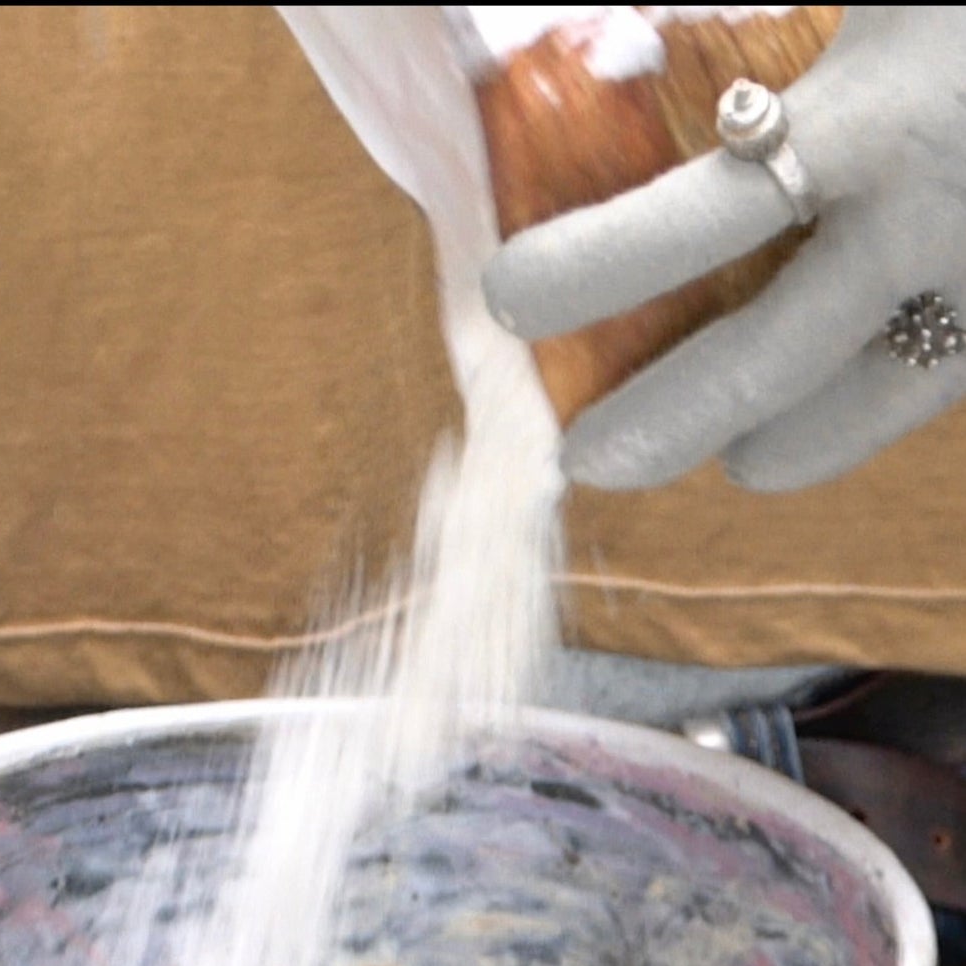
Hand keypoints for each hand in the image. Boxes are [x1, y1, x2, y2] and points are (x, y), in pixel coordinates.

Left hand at [483, 8, 965, 491]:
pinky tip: (856, 397)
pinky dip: (894, 397)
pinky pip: (953, 377)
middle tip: (588, 460)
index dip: (587, 271)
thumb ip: (756, 9)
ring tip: (738, 457)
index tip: (506, 295)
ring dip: (784, 444)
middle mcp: (940, 222)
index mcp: (880, 119)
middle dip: (659, 427)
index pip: (693, 222)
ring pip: (870, 406)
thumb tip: (619, 28)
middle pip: (762, 368)